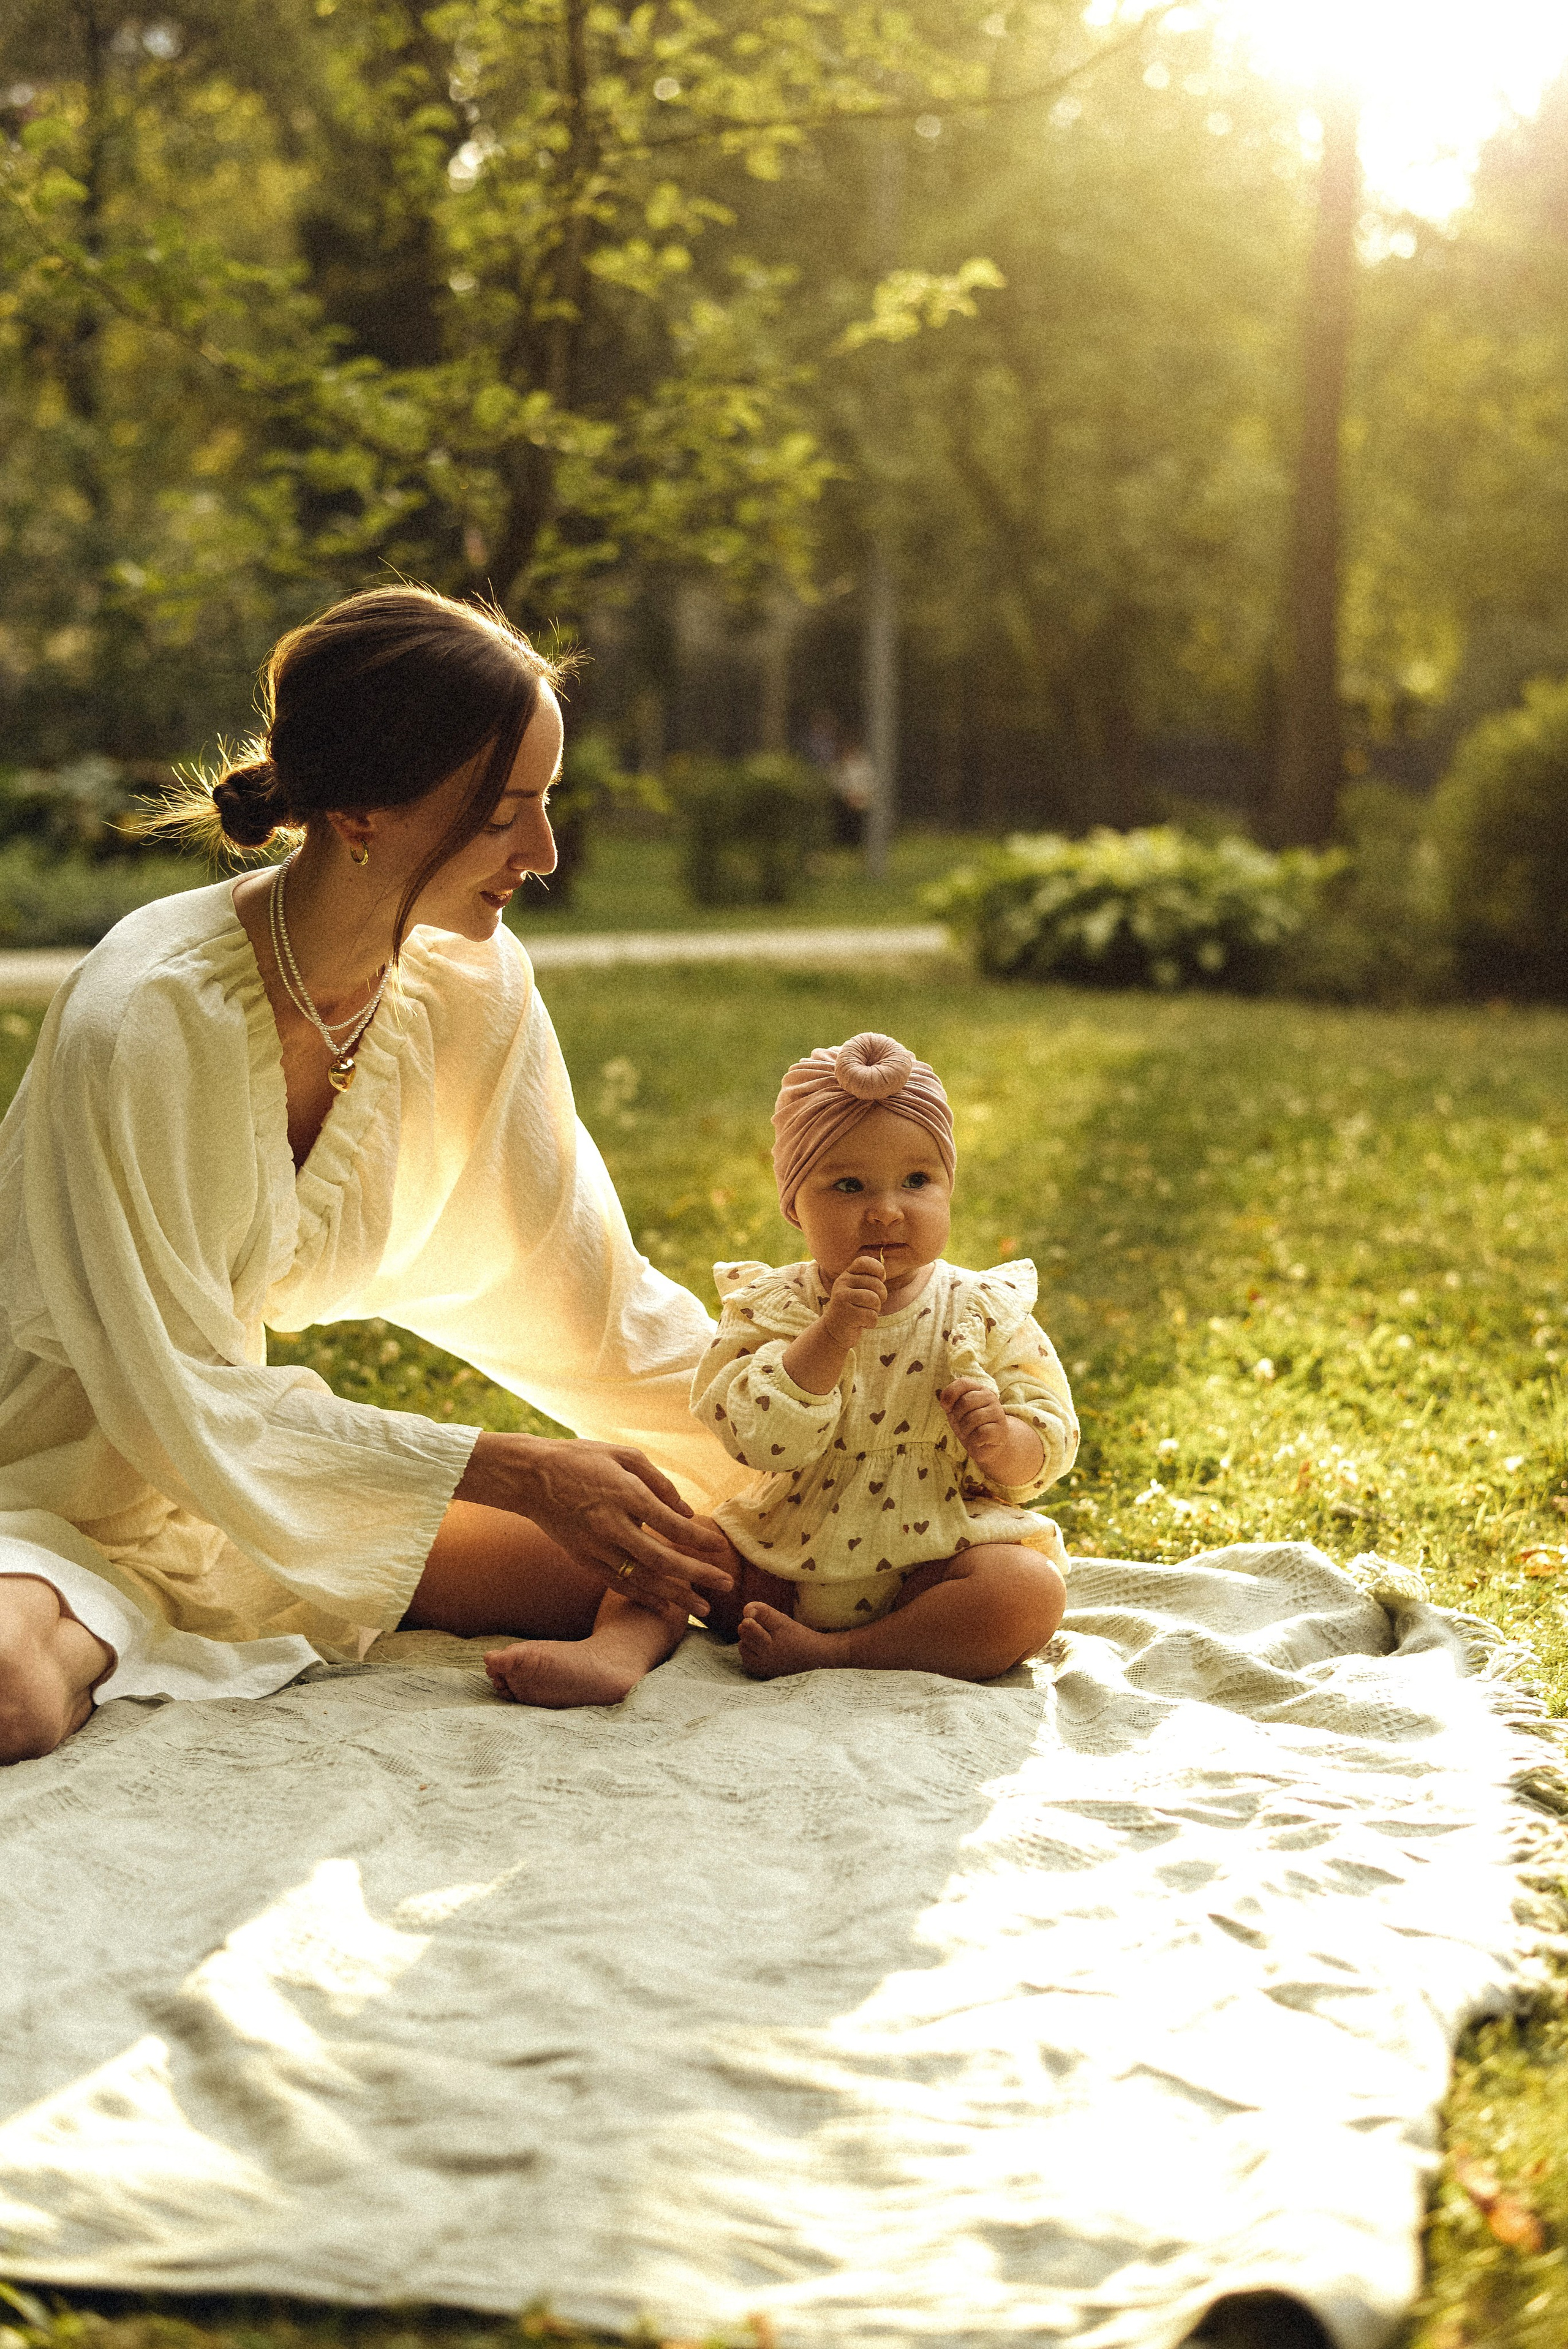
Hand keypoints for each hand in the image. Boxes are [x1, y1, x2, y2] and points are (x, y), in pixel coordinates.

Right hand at [456, 1432, 733, 1620]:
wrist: (530, 1477)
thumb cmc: (582, 1459)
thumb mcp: (624, 1456)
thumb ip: (659, 1483)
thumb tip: (687, 1512)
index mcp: (624, 1494)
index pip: (671, 1524)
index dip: (699, 1539)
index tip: (720, 1549)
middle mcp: (611, 1524)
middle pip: (661, 1559)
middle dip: (697, 1575)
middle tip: (726, 1585)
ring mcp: (595, 1546)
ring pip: (641, 1578)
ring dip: (675, 1595)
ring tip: (703, 1608)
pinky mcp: (583, 1559)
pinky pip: (617, 1584)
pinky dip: (643, 1596)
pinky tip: (664, 1607)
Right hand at [820, 1252, 887, 1349]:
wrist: (834, 1330)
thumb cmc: (854, 1307)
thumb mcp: (859, 1289)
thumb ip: (870, 1279)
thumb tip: (883, 1274)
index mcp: (848, 1274)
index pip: (865, 1262)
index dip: (878, 1270)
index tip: (880, 1280)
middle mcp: (842, 1282)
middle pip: (877, 1284)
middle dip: (881, 1298)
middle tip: (870, 1305)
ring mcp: (842, 1298)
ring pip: (875, 1300)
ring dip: (875, 1311)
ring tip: (865, 1313)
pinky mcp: (845, 1314)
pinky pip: (871, 1316)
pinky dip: (871, 1323)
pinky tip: (861, 1323)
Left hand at [939, 1377, 1043, 1484]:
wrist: (986, 1445)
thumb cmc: (969, 1425)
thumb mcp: (955, 1411)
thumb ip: (949, 1401)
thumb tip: (943, 1400)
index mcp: (978, 1389)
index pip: (963, 1383)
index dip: (950, 1394)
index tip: (946, 1407)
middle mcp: (990, 1397)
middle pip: (965, 1402)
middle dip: (958, 1416)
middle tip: (962, 1424)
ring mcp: (998, 1412)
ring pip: (973, 1418)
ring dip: (966, 1430)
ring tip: (970, 1432)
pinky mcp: (1001, 1430)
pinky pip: (982, 1433)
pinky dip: (975, 1440)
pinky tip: (978, 1440)